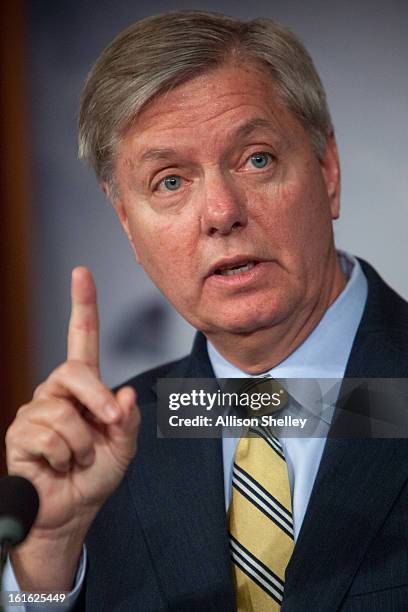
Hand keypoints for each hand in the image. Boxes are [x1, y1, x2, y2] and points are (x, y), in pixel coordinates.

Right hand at [6, 267, 140, 534]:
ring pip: (62, 412)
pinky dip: (64, 457)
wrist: (71, 513)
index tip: (81, 273)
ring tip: (78, 459)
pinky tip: (59, 466)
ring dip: (82, 444)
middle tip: (109, 425)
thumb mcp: (123, 447)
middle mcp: (55, 392)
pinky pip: (47, 435)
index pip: (81, 339)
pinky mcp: (19, 434)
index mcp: (83, 388)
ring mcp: (35, 411)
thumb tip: (124, 394)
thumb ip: (127, 420)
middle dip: (96, 399)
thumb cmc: (96, 476)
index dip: (82, 306)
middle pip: (73, 371)